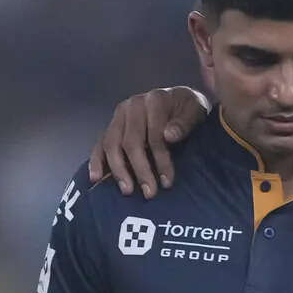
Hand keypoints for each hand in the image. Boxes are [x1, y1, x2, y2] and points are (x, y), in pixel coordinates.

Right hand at [87, 87, 208, 197]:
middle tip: (149, 192)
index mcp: (154, 100)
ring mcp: (119, 116)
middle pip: (131, 141)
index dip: (161, 160)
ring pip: (112, 144)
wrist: (180, 100)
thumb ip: (184, 123)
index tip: (167, 182)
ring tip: (127, 190)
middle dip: (140, 169)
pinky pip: (100, 144)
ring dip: (119, 170)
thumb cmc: (189, 109)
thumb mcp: (195, 111)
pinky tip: (96, 178)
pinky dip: (96, 161)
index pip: (155, 135)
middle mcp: (133, 105)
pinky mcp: (112, 126)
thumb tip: (169, 136)